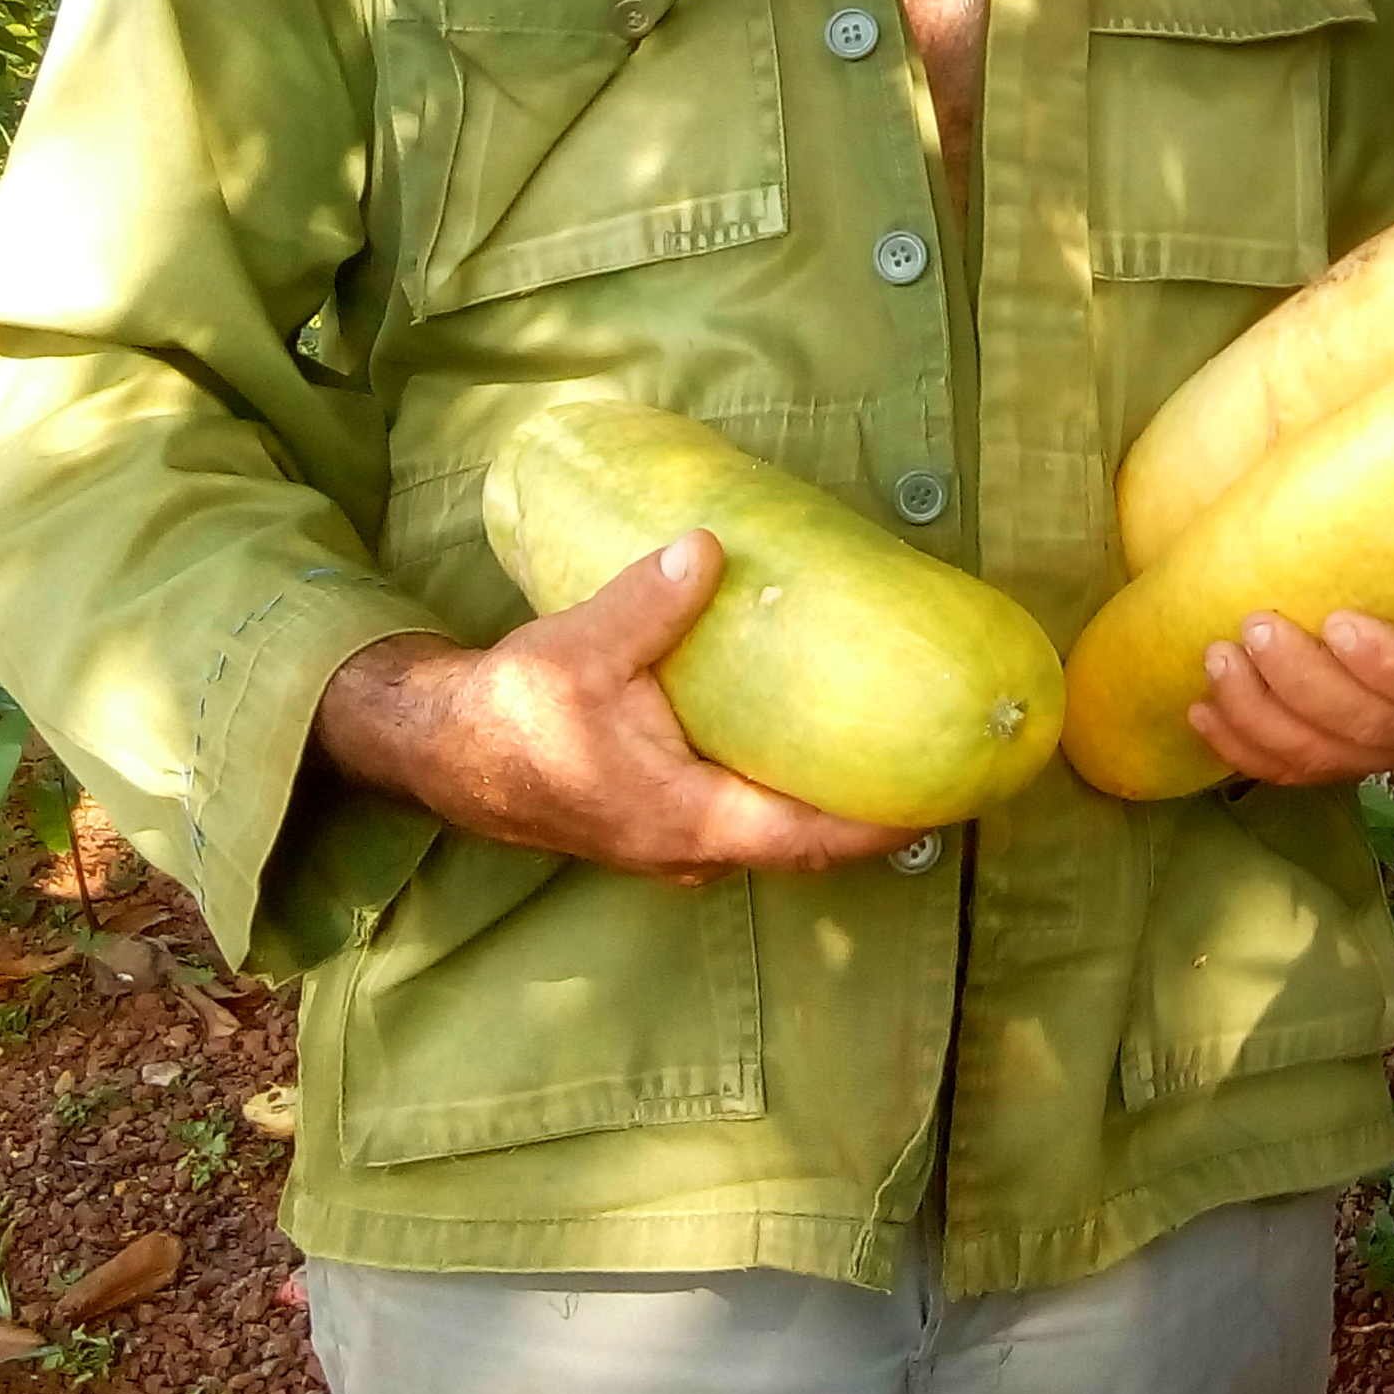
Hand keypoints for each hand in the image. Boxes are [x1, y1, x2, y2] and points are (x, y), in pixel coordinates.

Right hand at [313, 533, 919, 883]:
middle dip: (874, 812)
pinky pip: (749, 818)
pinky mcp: (664, 822)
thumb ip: (650, 601)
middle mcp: (693, 846)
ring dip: (832, 804)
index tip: (948, 796)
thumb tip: (709, 547)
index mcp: (689, 818)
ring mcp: (677, 843)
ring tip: (895, 750)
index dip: (883, 822)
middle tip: (942, 762)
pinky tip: (817, 743)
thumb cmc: (514, 709)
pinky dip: (790, 792)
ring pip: (778, 835)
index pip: (810, 837)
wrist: (445, 748)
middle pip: (808, 844)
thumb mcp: (582, 648)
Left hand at [1188, 532, 1393, 787]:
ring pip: (1329, 755)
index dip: (1390, 667)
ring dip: (1265, 716)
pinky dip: (1249, 747)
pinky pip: (1301, 767)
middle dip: (1304, 685)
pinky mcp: (1359, 751)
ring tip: (1217, 660)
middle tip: (1253, 628)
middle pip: (1374, 727)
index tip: (1336, 622)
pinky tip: (1203, 712)